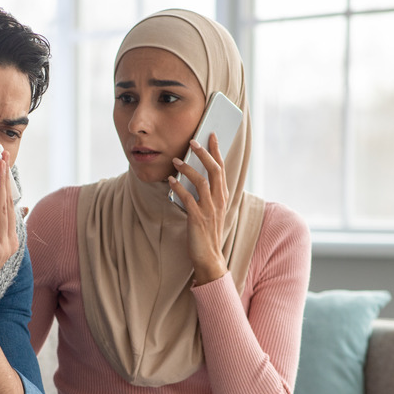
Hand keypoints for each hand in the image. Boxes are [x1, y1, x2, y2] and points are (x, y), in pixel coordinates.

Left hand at [168, 134, 228, 283]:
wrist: (209, 257)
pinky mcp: (198, 219)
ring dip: (188, 169)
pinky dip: (178, 187)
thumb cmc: (206, 233)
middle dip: (204, 154)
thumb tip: (191, 175)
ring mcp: (210, 210)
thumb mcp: (210, 210)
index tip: (211, 136)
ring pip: (201, 182)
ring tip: (176, 160)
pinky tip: (170, 180)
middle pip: (215, 171)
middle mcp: (219, 201)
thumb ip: (205, 194)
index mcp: (223, 197)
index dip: (216, 151)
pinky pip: (188, 198)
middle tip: (193, 141)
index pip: (222, 169)